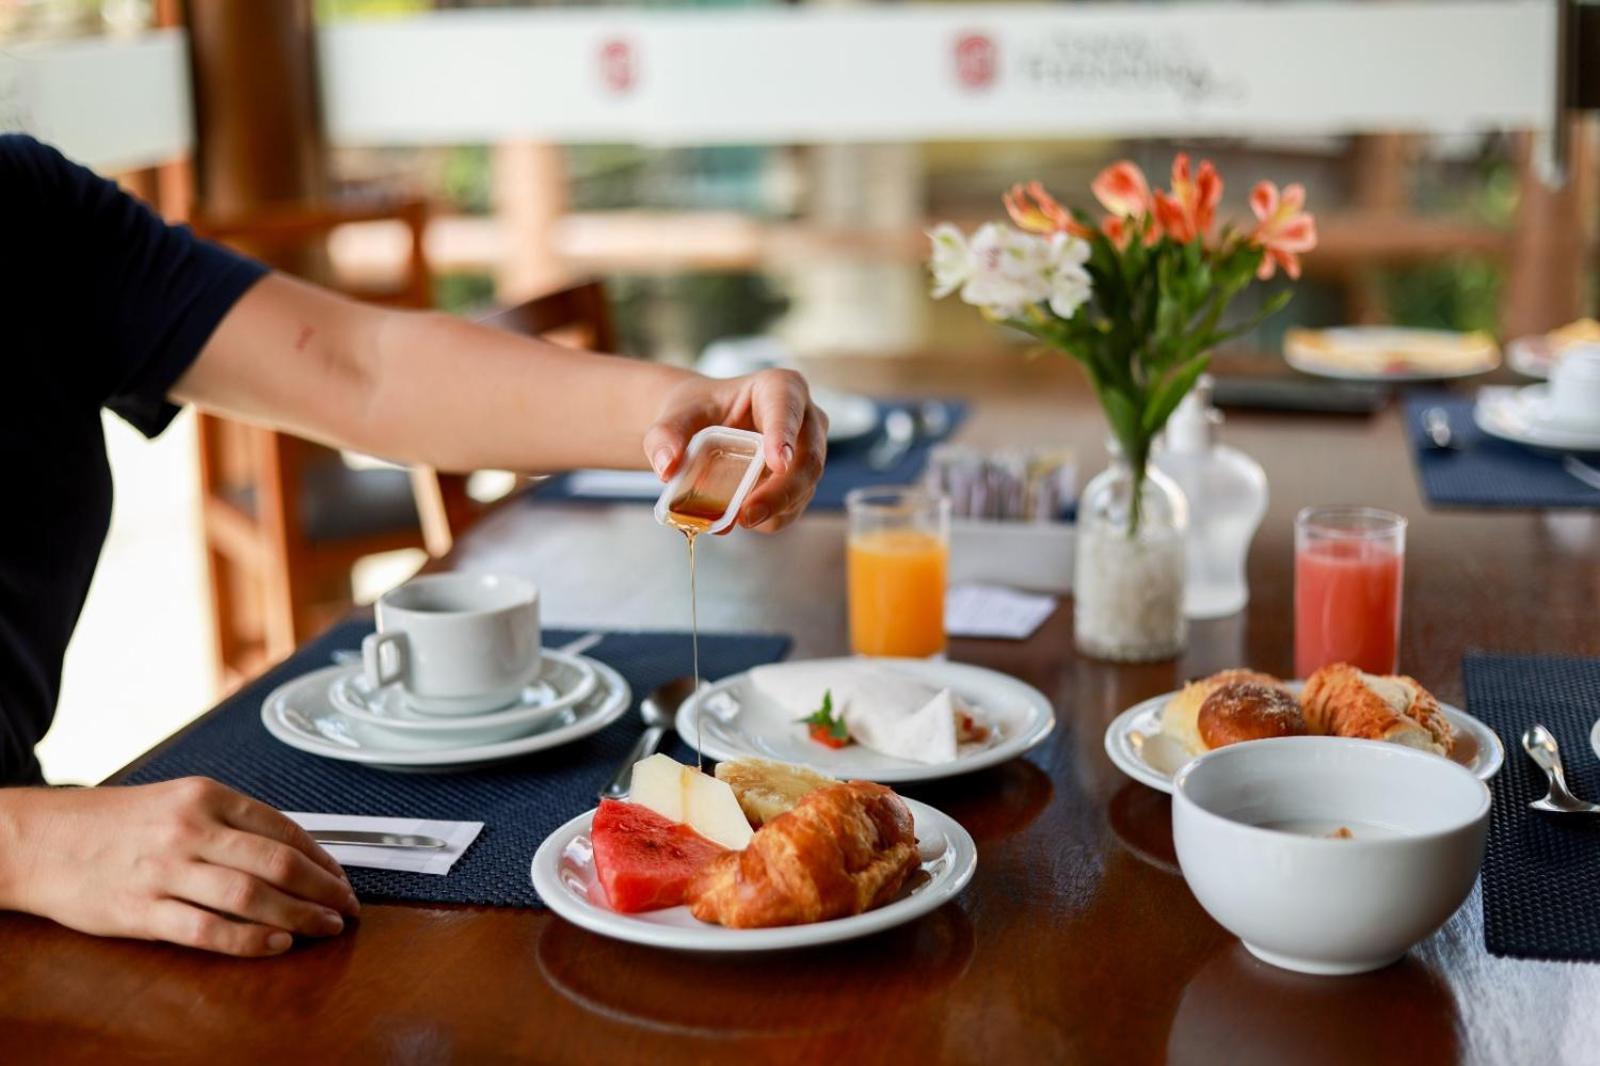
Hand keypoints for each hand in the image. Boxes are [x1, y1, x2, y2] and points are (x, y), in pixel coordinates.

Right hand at [0, 778, 359, 956]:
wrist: (41, 840)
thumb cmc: (116, 823)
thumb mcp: (179, 801)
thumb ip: (231, 822)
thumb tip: (292, 850)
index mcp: (206, 796)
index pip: (284, 827)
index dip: (323, 857)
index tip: (342, 878)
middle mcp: (190, 829)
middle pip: (278, 861)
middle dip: (323, 888)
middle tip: (348, 907)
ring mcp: (166, 871)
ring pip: (251, 895)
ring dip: (299, 916)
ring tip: (325, 927)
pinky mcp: (141, 910)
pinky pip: (208, 929)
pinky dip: (249, 940)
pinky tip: (276, 945)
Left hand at [643, 368, 828, 532]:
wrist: (703, 427)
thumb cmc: (698, 411)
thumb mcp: (676, 416)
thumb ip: (665, 436)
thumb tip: (668, 467)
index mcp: (780, 388)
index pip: (787, 408)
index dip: (784, 435)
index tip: (776, 463)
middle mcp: (805, 420)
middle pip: (807, 459)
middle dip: (780, 492)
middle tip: (746, 514)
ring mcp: (807, 454)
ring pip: (803, 488)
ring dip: (771, 510)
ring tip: (732, 520)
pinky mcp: (800, 484)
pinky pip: (792, 508)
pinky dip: (767, 519)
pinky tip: (740, 519)